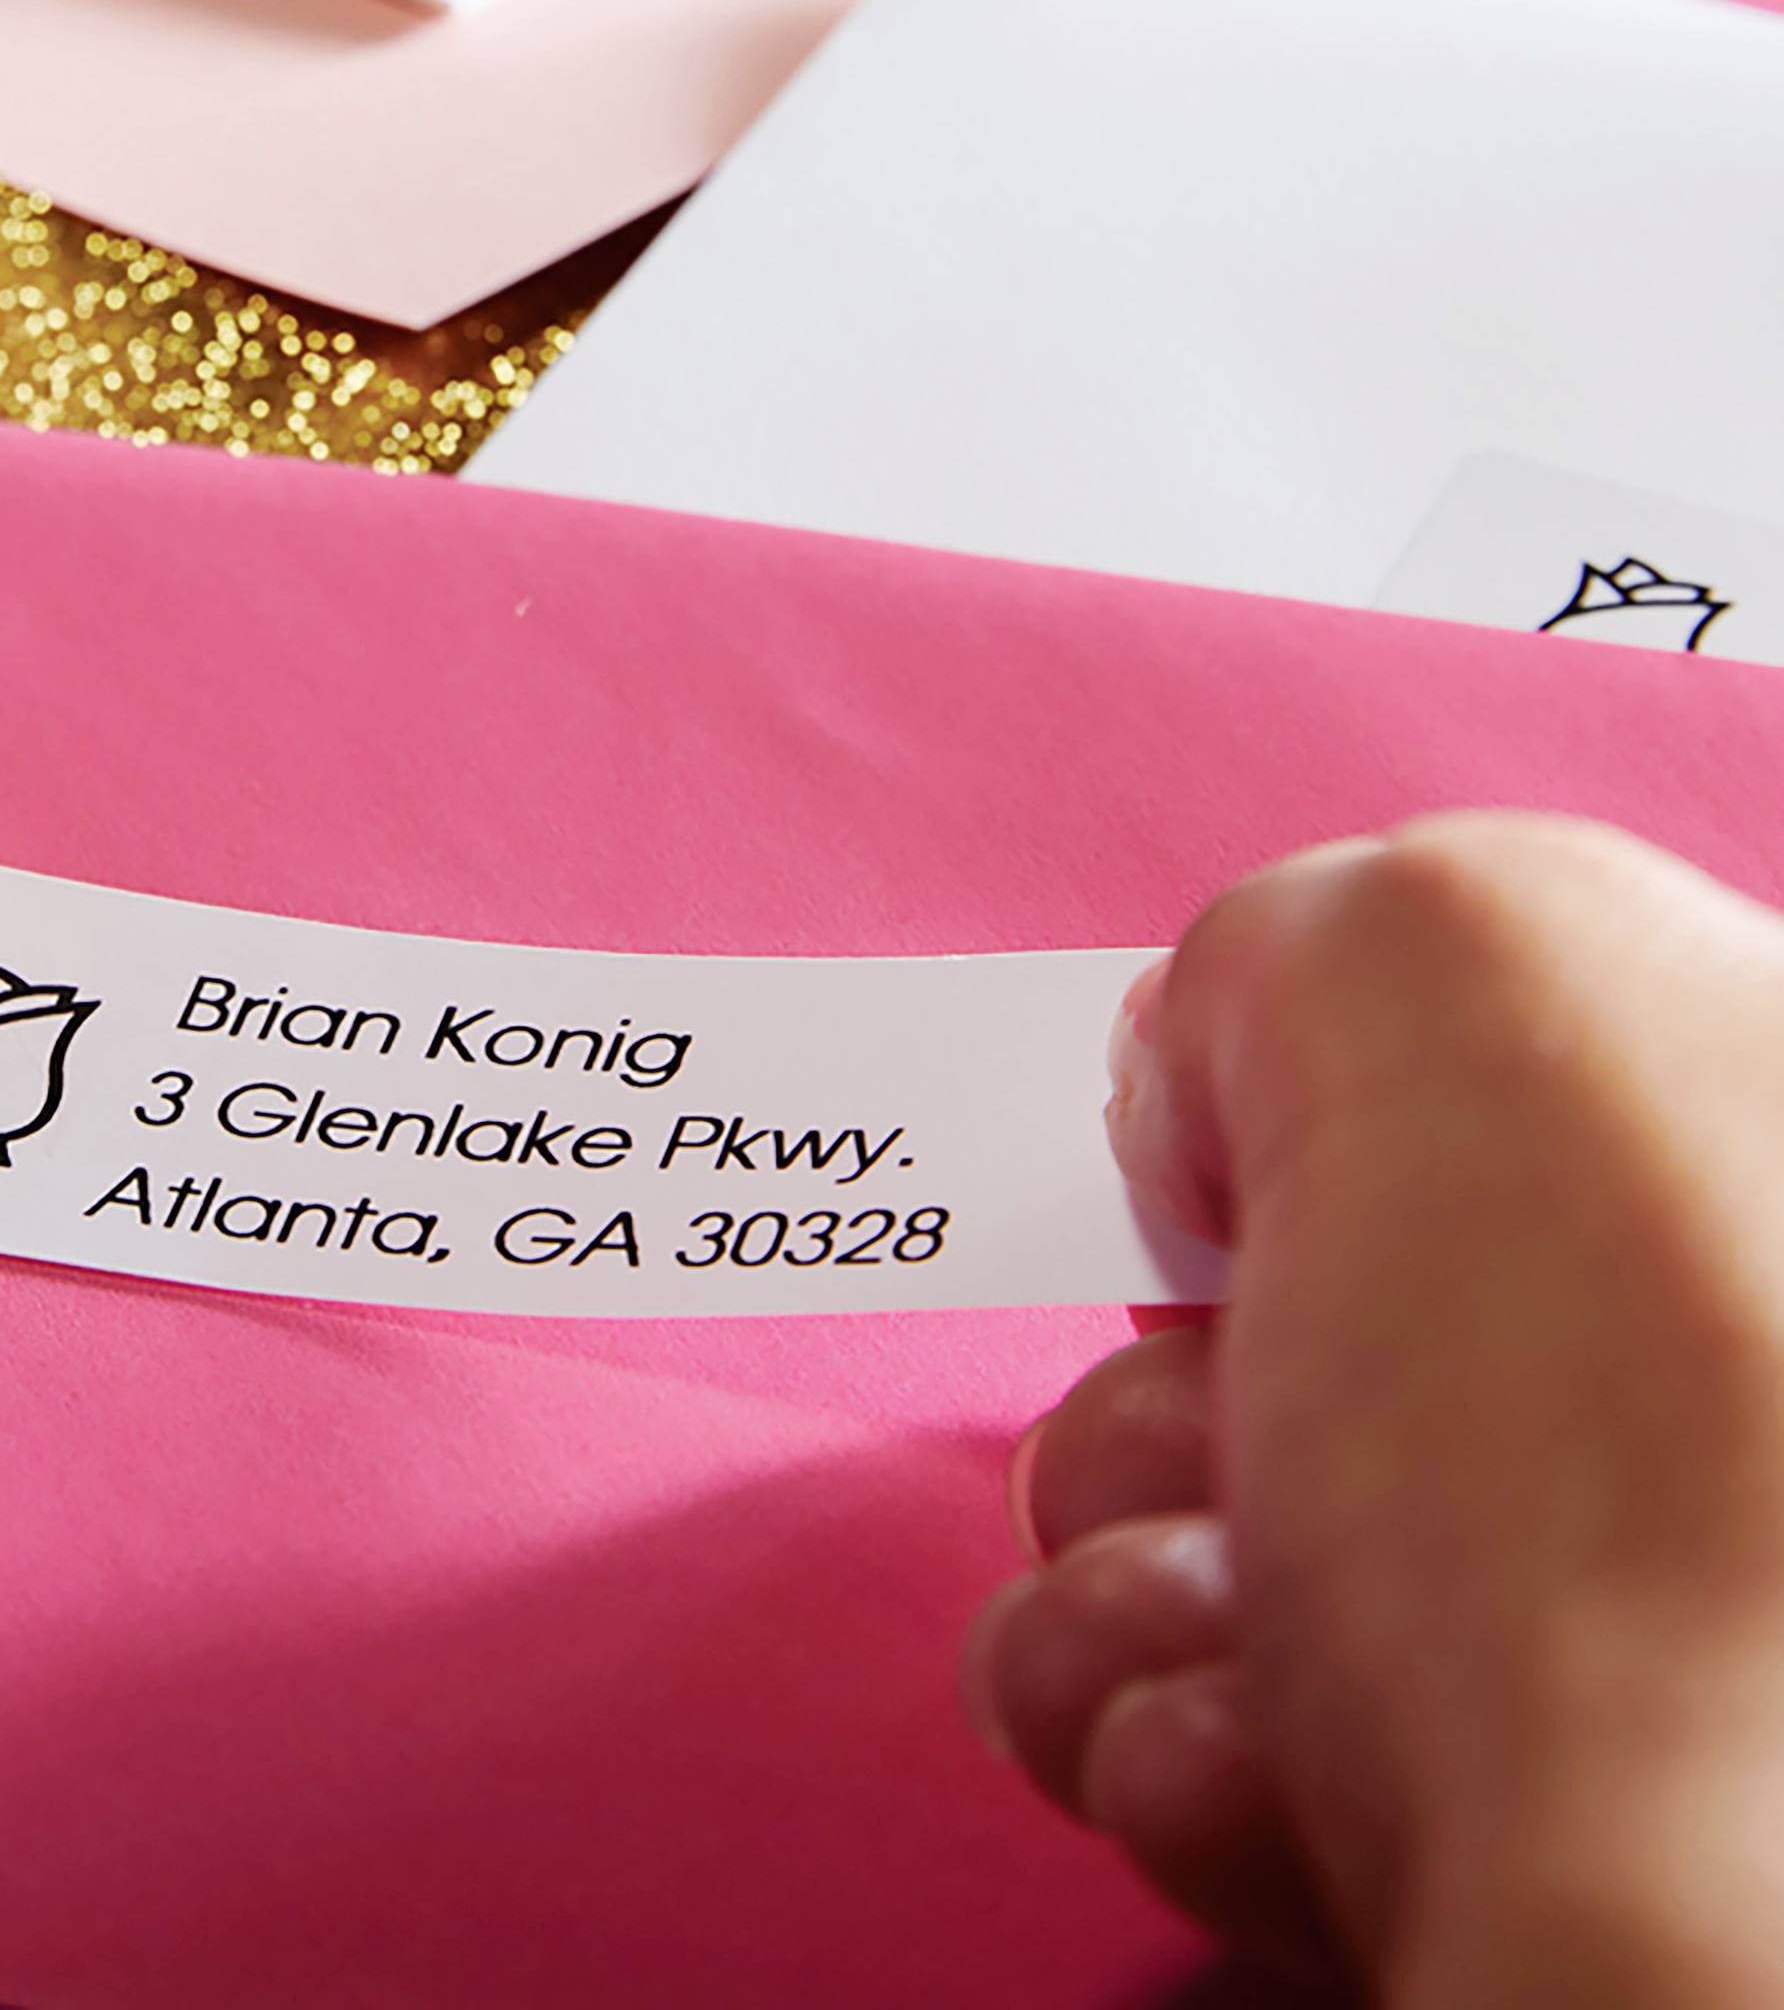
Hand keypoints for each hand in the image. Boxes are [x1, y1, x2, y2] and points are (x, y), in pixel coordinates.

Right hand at [964, 817, 1783, 2005]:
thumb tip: (1205, 1102)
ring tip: (1205, 1634)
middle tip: (1205, 1443)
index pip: (1486, 1090)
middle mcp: (1727, 1418)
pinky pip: (1227, 1743)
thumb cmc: (1615, 1450)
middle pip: (1305, 1336)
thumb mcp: (1451, 971)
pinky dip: (1170, 1739)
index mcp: (1770, 1160)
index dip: (1307, 1119)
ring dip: (1122, 1580)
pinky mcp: (1523, 1857)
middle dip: (1159, 1396)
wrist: (1734, 1963)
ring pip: (1222, 1548)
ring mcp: (1643, 1663)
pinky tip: (1234, 1762)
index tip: (1239, 1190)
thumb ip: (1302, 934)